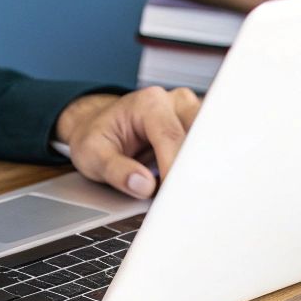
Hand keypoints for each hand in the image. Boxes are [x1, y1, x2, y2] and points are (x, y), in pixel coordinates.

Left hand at [54, 87, 201, 198]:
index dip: (175, 169)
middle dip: (194, 167)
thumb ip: (116, 170)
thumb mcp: (92, 155)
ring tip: (187, 192)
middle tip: (183, 198)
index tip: (172, 196)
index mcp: (149, 103)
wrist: (96, 125)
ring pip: (209, 142)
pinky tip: (193, 184)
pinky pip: (208, 148)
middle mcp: (175, 102)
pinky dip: (201, 167)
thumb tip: (144, 185)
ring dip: (200, 167)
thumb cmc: (96, 136)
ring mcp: (190, 113)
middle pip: (199, 136)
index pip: (172, 137)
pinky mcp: (197, 128)